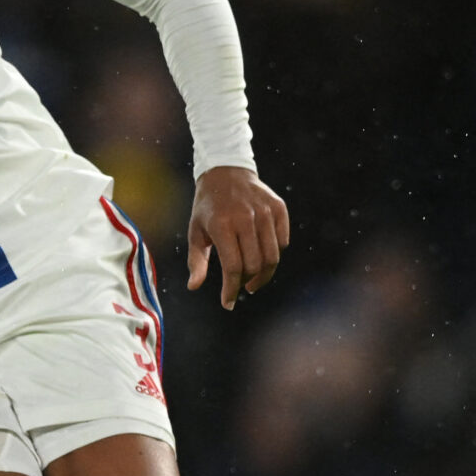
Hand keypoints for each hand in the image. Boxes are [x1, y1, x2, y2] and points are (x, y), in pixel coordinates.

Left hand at [186, 165, 289, 309]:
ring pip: (272, 256)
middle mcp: (245, 217)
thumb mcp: (196, 232)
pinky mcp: (278, 207)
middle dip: (247, 282)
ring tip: (253, 277)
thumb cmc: (207, 207)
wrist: (226, 171)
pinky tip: (262, 254)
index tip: (227, 304)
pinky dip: (274, 253)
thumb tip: (193, 287)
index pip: (233, 267)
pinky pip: (282, 242)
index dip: (231, 290)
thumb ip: (196, 261)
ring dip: (264, 274)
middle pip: (255, 265)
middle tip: (241, 285)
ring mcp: (264, 211)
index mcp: (222, 224)